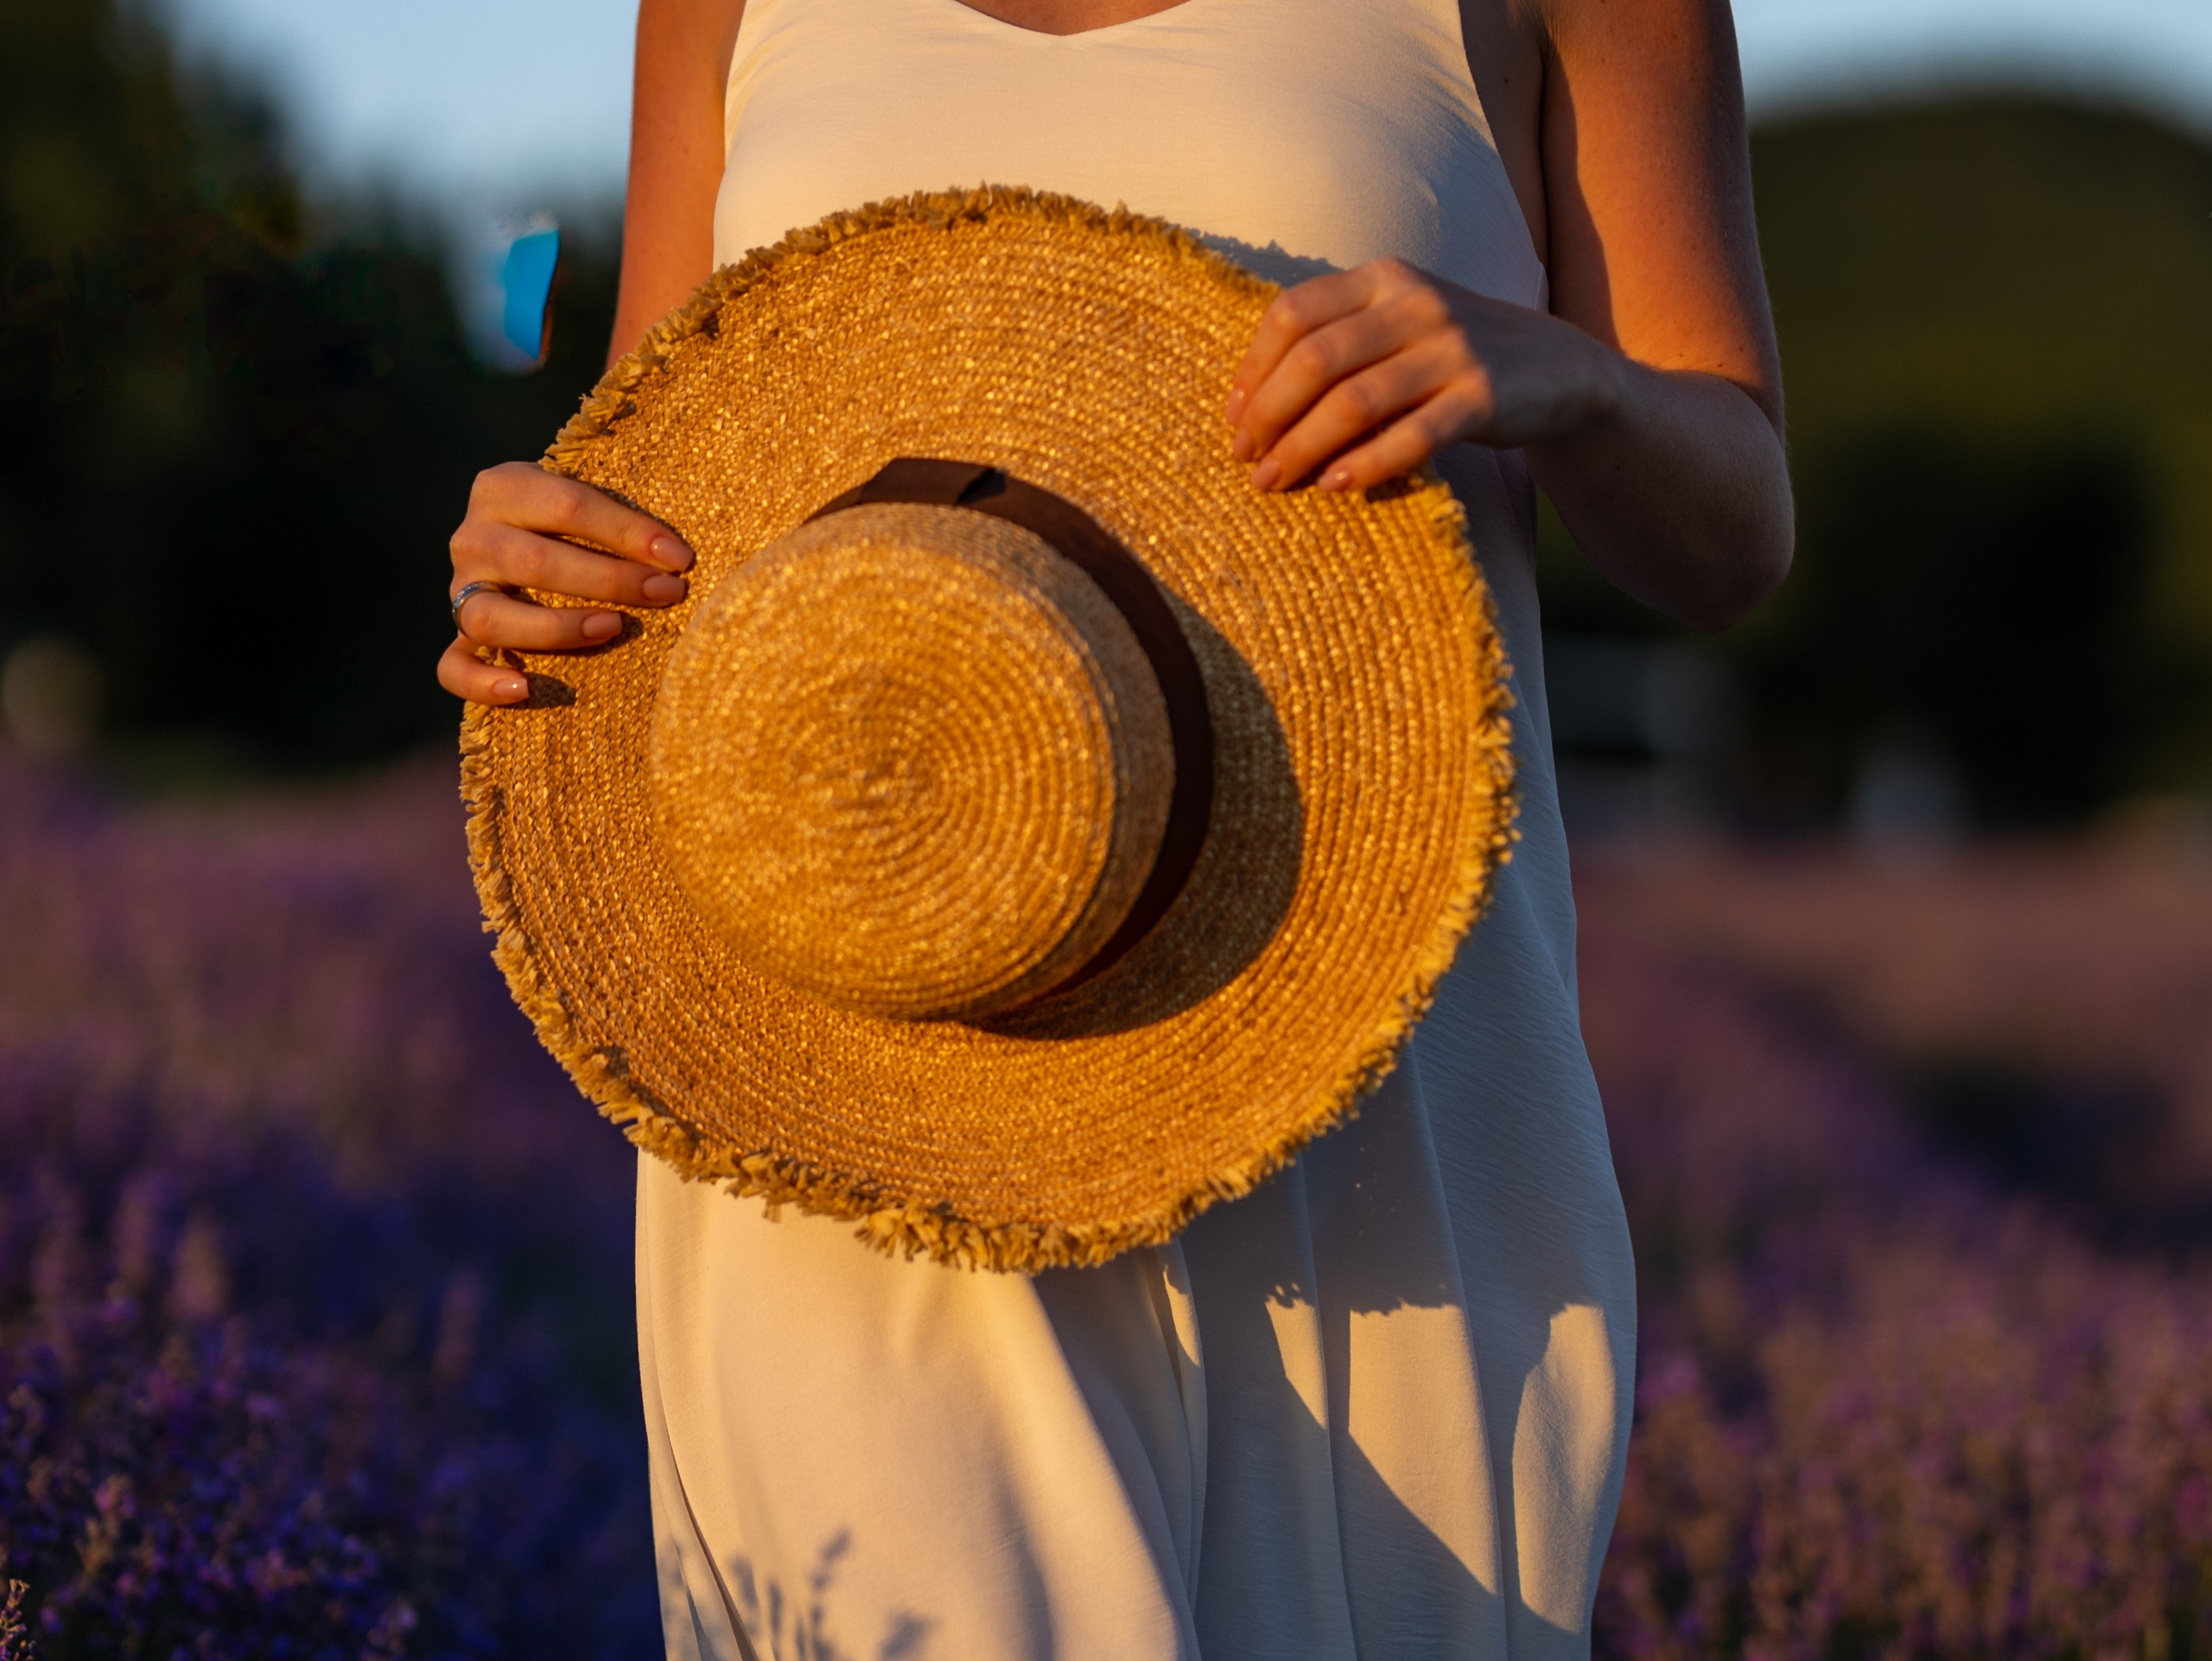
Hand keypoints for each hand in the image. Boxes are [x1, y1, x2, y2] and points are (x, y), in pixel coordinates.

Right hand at [439, 462, 694, 704]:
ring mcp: (461, 589)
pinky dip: (482, 682)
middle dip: (610, 580)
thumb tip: (678, 556)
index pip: (568, 505)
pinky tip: (523, 688)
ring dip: (556, 627)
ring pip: (491, 616)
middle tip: (667, 593)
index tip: (680, 558)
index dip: (627, 532)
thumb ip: (621, 512)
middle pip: (535, 563)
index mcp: (504, 488)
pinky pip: (454, 666)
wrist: (530, 538)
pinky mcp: (459, 635)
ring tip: (613, 628)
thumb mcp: (592, 497)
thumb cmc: (582, 521)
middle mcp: (473, 538)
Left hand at [1224, 258, 1621, 493]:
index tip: (1233, 416)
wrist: (1559, 368)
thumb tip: (1250, 402)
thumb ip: (1338, 341)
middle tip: (1246, 459)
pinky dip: (1367, 465)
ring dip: (1304, 448)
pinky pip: (1412, 437)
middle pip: (1315, 359)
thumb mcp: (1398, 323)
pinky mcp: (1484, 396)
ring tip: (1275, 482)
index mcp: (1383, 278)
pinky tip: (1337, 487)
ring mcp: (1453, 347)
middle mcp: (1415, 303)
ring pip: (1354, 401)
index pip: (1293, 313)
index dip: (1253, 368)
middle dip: (1269, 414)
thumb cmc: (1454, 354)